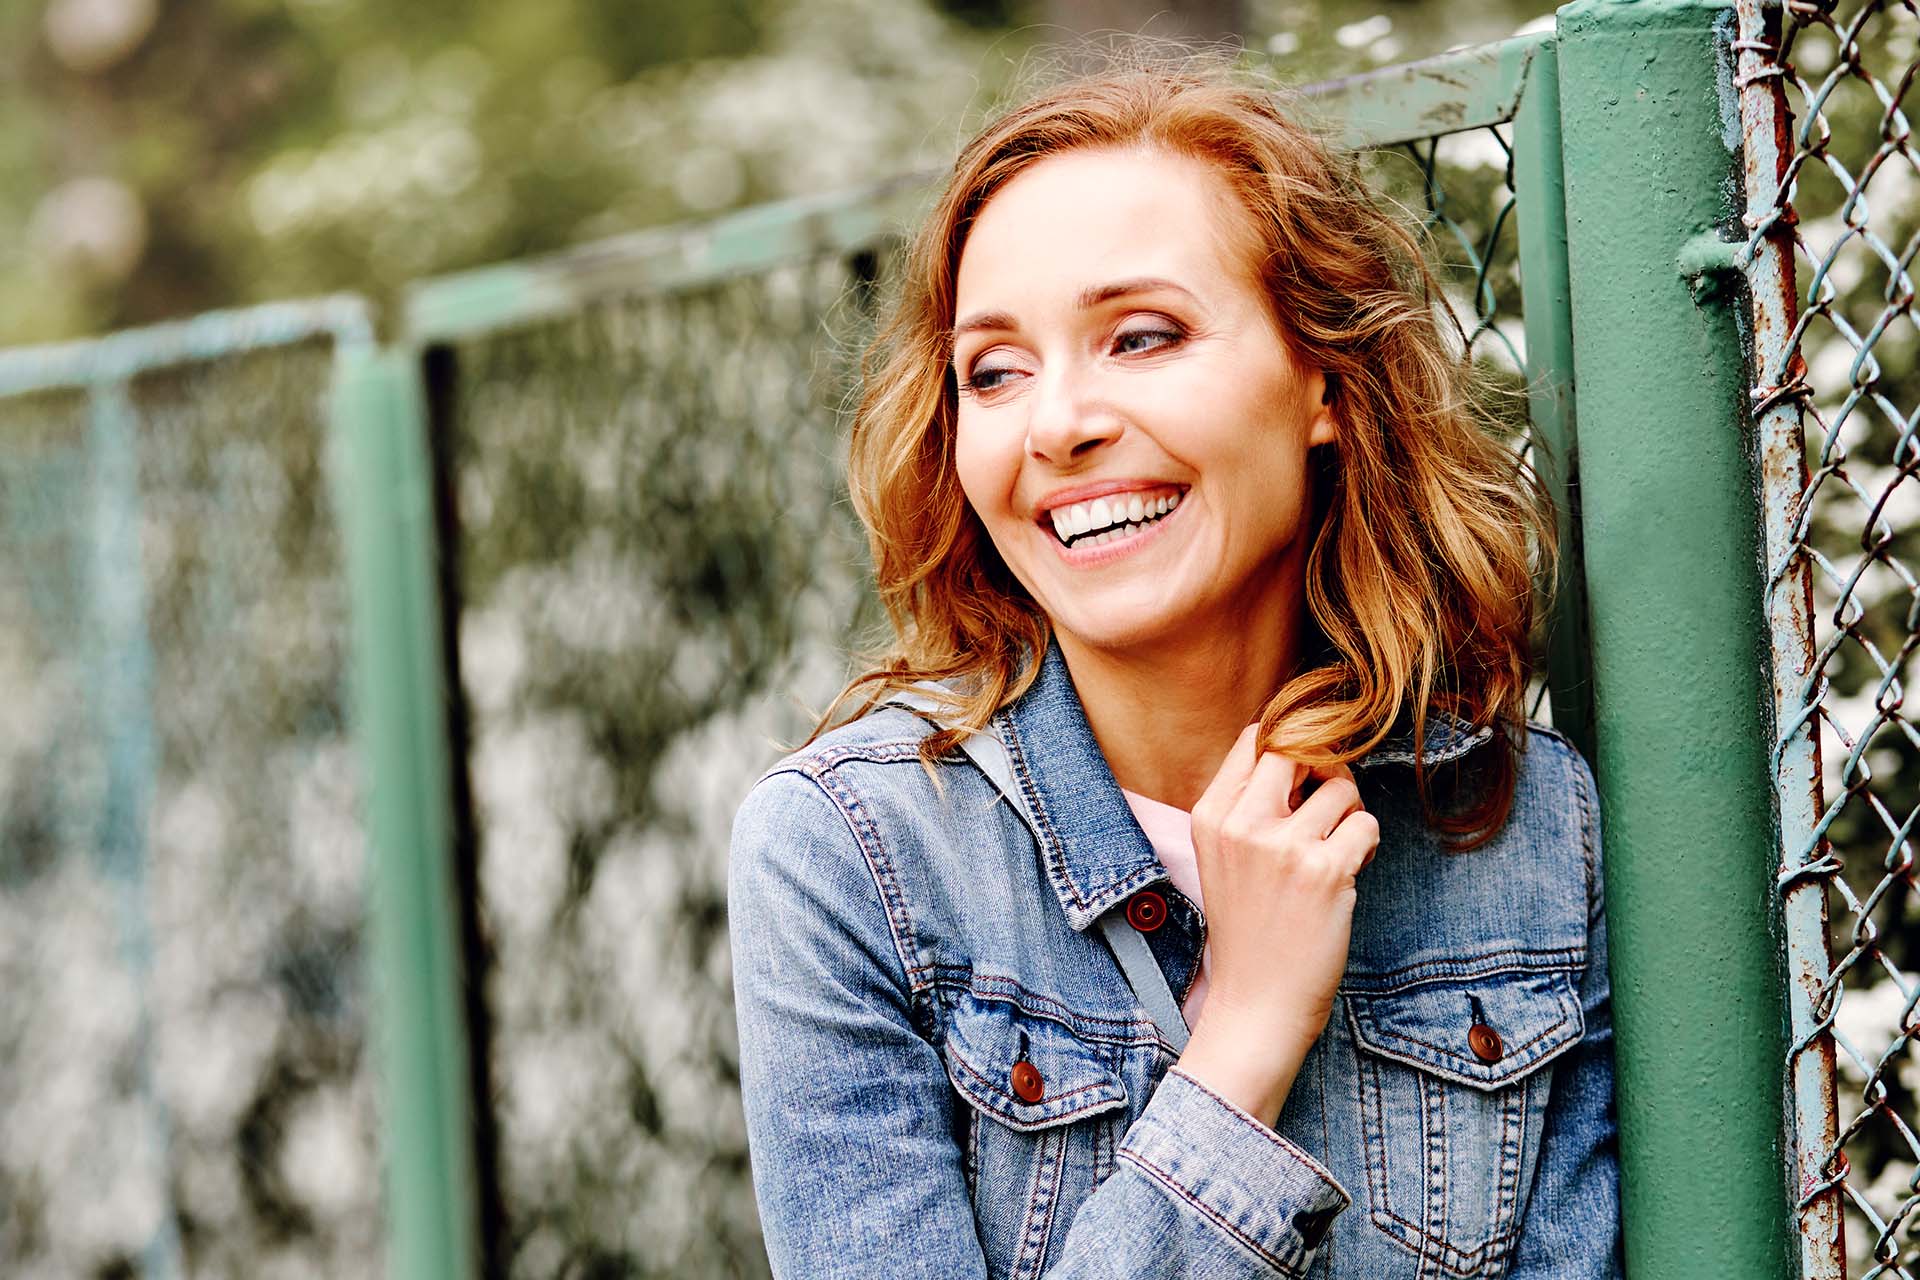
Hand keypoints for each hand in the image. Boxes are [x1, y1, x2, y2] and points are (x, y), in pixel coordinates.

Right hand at [1173, 723, 1379, 1125]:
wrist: (1256, 1004)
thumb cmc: (1248, 929)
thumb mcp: (1223, 857)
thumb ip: (1248, 803)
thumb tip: (1304, 748)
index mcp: (1210, 816)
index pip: (1255, 737)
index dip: (1290, 744)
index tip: (1305, 772)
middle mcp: (1241, 824)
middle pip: (1299, 746)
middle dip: (1325, 769)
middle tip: (1328, 807)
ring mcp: (1283, 846)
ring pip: (1343, 786)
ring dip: (1351, 814)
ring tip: (1337, 849)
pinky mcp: (1325, 871)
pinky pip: (1366, 825)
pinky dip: (1367, 845)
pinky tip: (1347, 872)